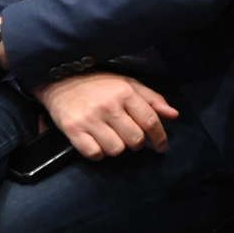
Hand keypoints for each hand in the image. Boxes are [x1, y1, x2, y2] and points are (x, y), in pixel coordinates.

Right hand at [35, 72, 177, 158]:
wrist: (59, 79)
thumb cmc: (99, 83)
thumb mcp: (128, 83)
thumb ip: (152, 99)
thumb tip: (173, 115)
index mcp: (125, 92)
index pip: (150, 121)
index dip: (160, 137)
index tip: (161, 146)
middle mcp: (108, 106)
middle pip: (135, 140)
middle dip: (137, 143)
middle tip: (131, 138)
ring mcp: (90, 119)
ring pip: (116, 149)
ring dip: (117, 147)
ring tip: (112, 137)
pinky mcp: (73, 130)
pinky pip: (94, 154)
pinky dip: (98, 152)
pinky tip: (96, 142)